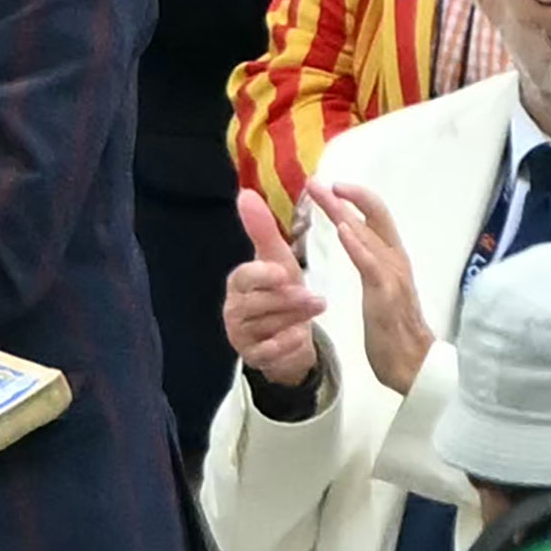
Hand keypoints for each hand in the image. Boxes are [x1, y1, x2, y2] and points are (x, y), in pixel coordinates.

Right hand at [223, 188, 325, 389]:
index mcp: (237, 283)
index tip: (284, 272)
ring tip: (317, 309)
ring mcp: (241, 335)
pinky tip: (300, 338)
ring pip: (268, 327)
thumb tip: (245, 193)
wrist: (286, 335)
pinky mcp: (253, 358)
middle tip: (316, 298)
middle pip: (259, 305)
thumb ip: (261, 229)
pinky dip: (287, 345)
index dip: (263, 276)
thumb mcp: (276, 259)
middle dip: (288, 300)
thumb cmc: (280, 291)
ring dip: (295, 319)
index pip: (244, 277)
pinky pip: (270, 352)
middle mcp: (233, 309)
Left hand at [304, 179, 431, 395]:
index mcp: (393, 260)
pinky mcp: (387, 296)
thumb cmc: (395, 332)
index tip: (329, 186)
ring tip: (325, 194)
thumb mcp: (380, 290)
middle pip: (373, 218)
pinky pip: (371, 266)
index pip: (375, 219)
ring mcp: (393, 277)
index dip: (355, 199)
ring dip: (346, 212)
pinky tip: (343, 230)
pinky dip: (358, 246)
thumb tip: (356, 240)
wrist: (413, 367)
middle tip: (315, 182)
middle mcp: (396, 261)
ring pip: (370, 236)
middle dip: (346, 196)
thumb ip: (371, 264)